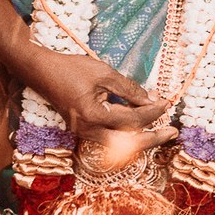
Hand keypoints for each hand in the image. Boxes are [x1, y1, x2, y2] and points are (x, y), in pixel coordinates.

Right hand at [18, 50, 169, 133]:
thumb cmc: (71, 68)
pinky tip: (139, 127)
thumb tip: (151, 100)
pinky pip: (109, 139)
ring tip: (160, 132)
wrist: (41, 72)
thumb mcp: (104, 73)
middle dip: (152, 139)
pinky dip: (126, 135)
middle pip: (128, 143)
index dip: (153, 111)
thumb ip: (129, 89)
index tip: (167, 102)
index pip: (132, 119)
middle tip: (172, 133)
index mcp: (94, 115)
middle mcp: (88, 131)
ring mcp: (84, 133)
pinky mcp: (82, 131)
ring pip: (119, 145)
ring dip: (140, 139)